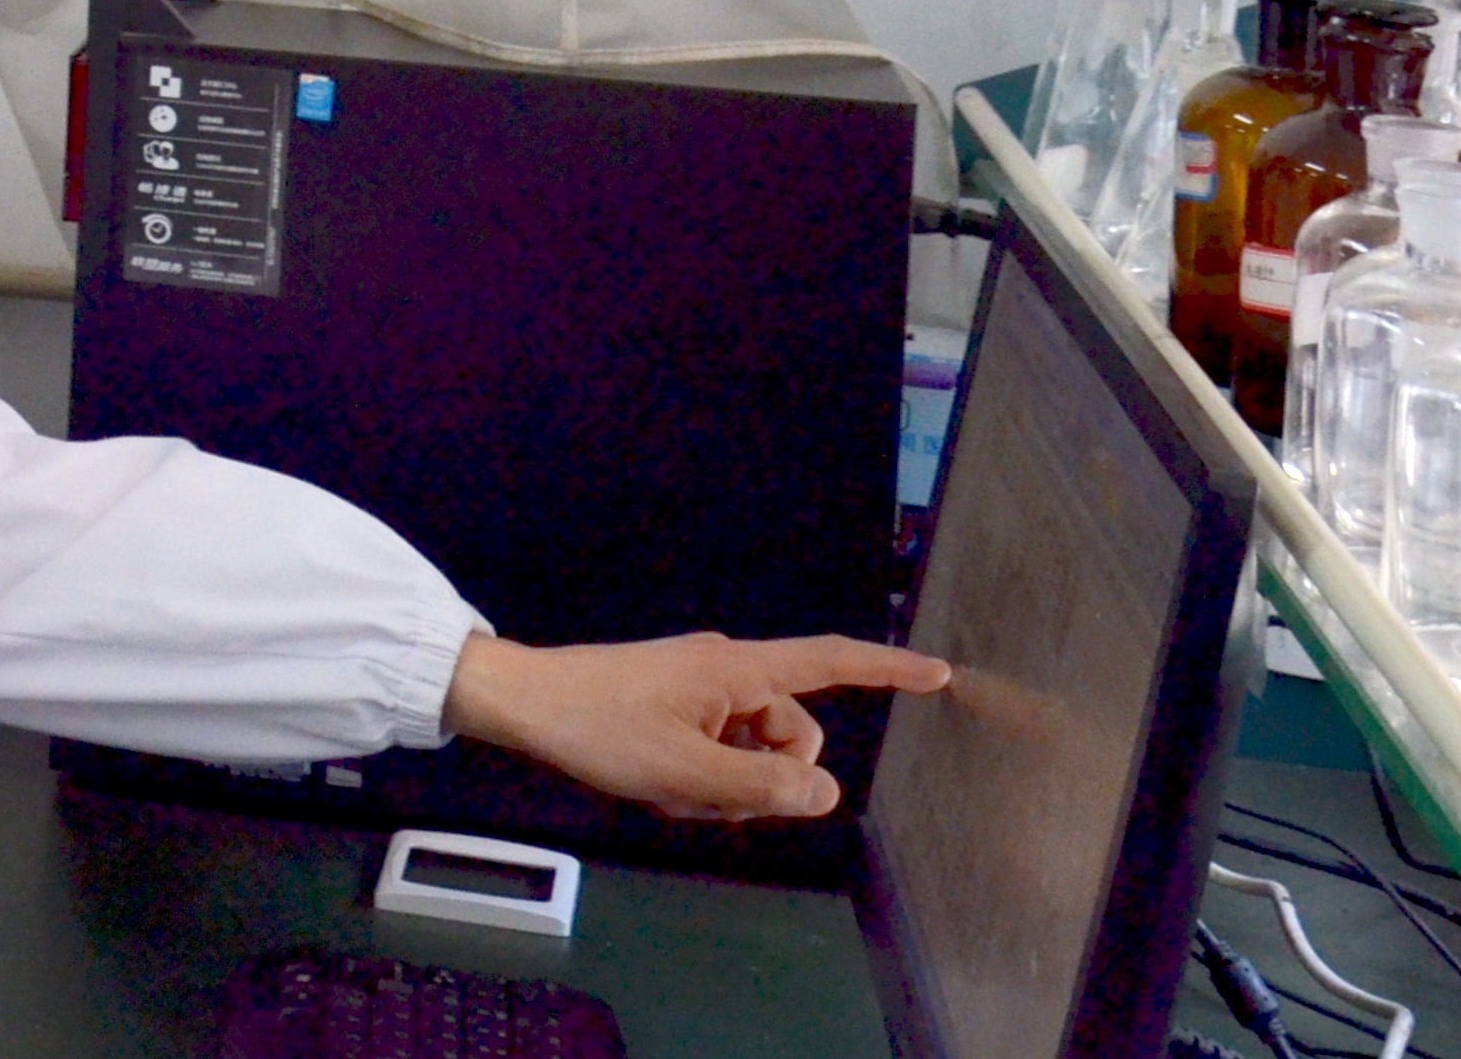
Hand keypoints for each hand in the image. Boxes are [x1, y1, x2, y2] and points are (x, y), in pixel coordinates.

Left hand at [441, 630, 948, 821]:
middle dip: (766, 780)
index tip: (939, 673)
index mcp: (739, 668)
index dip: (887, 670)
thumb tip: (827, 793)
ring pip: (751, 753)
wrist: (521, 703)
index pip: (831, 662)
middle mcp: (727, 670)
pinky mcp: (674, 708)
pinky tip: (656, 791)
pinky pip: (716, 753)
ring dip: (726, 787)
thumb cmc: (601, 730)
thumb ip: (764, 787)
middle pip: (792, 734)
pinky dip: (699, 780)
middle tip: (707, 799)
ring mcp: (699, 689)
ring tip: (669, 795)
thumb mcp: (688, 773)